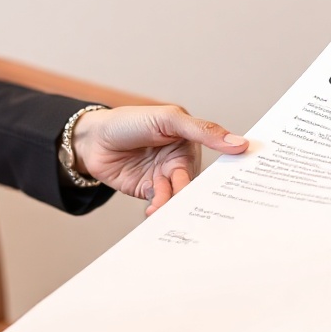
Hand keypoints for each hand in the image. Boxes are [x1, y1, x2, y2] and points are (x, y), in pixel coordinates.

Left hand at [75, 104, 247, 213]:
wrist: (91, 139)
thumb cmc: (129, 121)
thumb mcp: (169, 119)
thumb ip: (203, 130)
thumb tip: (239, 143)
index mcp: (190, 141)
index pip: (213, 159)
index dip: (223, 174)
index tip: (233, 189)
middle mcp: (180, 160)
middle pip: (194, 183)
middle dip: (193, 195)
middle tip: (194, 208)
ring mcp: (164, 177)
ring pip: (177, 196)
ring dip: (172, 204)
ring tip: (162, 208)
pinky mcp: (148, 191)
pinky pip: (160, 204)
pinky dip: (159, 209)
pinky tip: (153, 212)